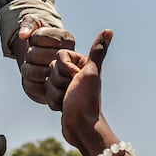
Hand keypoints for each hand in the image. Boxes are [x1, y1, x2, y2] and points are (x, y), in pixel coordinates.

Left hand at [17, 19, 74, 106]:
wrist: (47, 62)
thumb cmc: (42, 41)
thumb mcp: (38, 24)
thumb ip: (30, 22)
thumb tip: (23, 35)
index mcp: (67, 39)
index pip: (38, 36)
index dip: (32, 38)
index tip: (38, 41)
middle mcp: (69, 58)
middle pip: (33, 54)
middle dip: (29, 53)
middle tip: (35, 55)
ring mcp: (63, 77)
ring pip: (31, 71)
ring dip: (27, 67)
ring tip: (35, 65)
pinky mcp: (54, 92)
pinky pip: (31, 87)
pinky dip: (28, 81)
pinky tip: (37, 78)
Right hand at [57, 29, 112, 155]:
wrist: (81, 125)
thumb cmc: (86, 99)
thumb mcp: (91, 72)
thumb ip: (97, 51)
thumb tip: (109, 30)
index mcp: (82, 63)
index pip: (59, 56)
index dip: (64, 68)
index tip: (76, 78)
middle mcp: (74, 72)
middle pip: (51, 68)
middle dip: (58, 82)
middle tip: (72, 91)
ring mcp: (66, 85)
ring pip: (46, 81)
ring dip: (55, 93)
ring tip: (68, 100)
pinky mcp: (59, 96)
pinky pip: (45, 94)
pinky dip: (53, 101)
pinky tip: (63, 107)